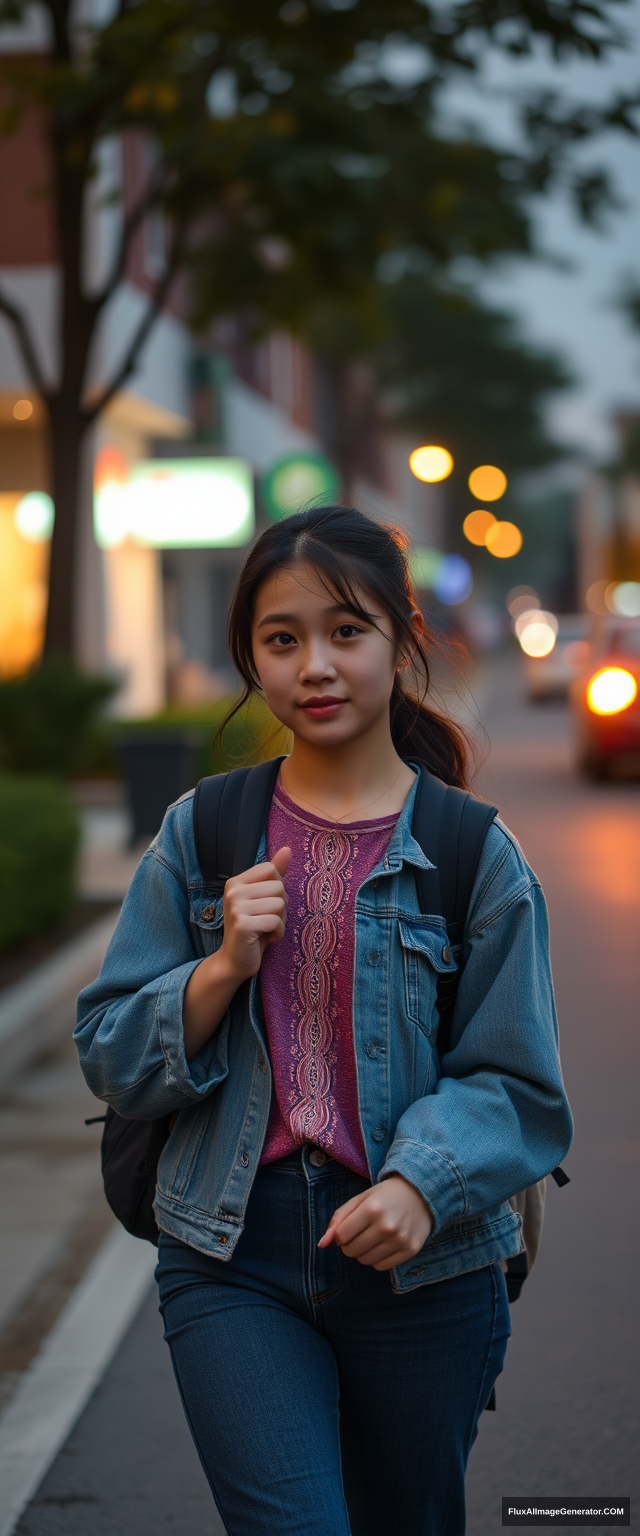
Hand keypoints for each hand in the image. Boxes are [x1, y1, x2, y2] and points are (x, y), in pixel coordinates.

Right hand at [219, 845, 290, 981]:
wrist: (235, 960)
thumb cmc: (252, 928)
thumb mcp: (263, 898)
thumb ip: (274, 874)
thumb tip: (287, 849)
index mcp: (236, 882)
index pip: (271, 869)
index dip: (277, 888)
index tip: (267, 904)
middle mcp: (233, 892)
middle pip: (279, 887)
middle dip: (281, 906)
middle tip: (267, 920)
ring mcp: (236, 908)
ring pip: (279, 904)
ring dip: (280, 920)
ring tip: (267, 929)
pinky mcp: (242, 925)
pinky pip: (276, 921)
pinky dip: (278, 932)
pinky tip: (268, 938)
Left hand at [317, 1174, 432, 1270]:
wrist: (420, 1194)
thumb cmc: (384, 1197)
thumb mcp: (360, 1200)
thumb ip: (338, 1219)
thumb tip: (322, 1244)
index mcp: (372, 1208)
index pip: (341, 1236)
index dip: (340, 1234)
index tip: (348, 1228)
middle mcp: (387, 1226)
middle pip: (351, 1251)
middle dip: (350, 1244)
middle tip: (360, 1232)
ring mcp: (400, 1239)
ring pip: (365, 1261)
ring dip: (363, 1252)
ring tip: (372, 1237)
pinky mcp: (410, 1250)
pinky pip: (381, 1267)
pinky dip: (377, 1259)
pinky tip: (384, 1244)